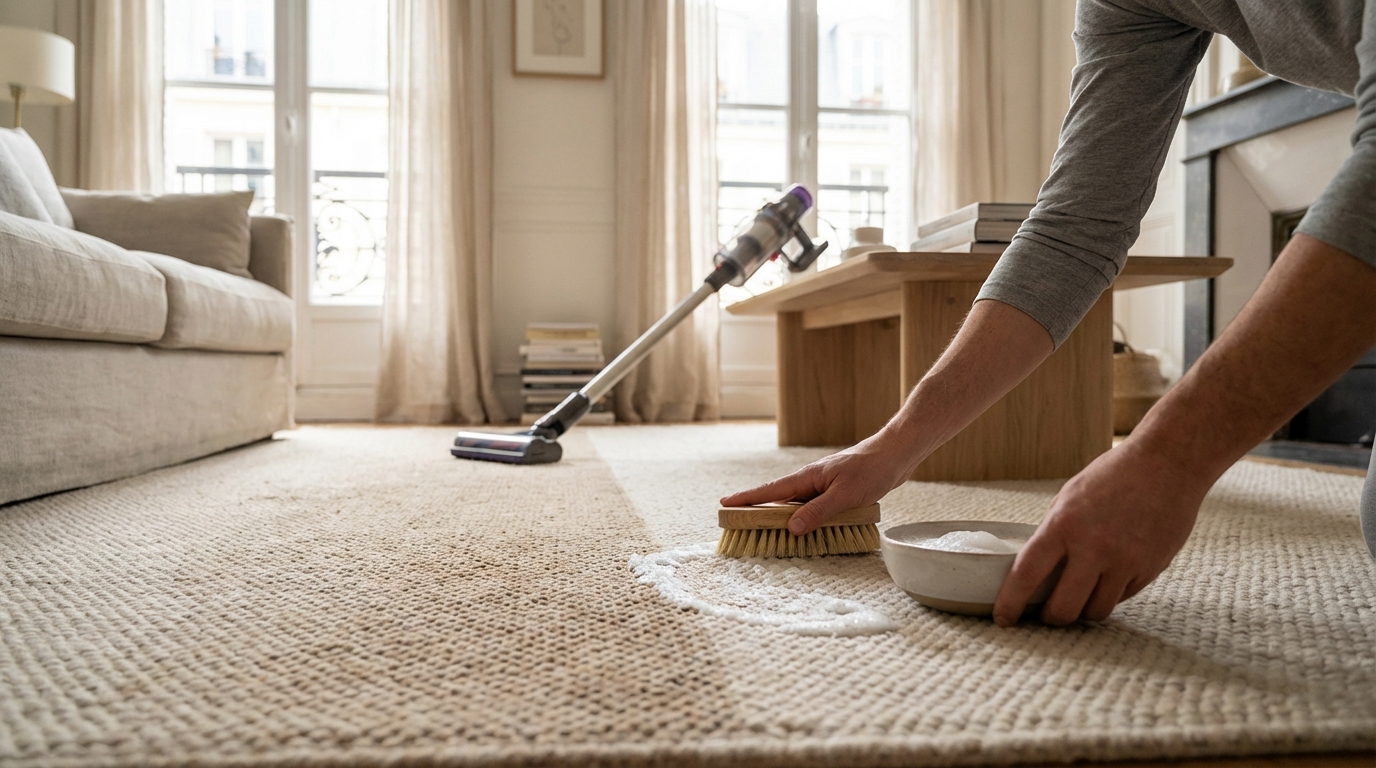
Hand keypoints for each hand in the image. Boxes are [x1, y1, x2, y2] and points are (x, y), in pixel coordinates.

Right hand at [720, 430, 919, 534]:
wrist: (896, 455)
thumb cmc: (872, 470)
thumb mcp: (844, 495)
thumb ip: (818, 512)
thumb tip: (791, 528)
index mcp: (807, 478)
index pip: (769, 491)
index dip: (746, 498)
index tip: (724, 505)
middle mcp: (811, 481)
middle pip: (777, 499)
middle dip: (756, 510)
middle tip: (736, 524)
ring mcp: (822, 486)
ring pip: (795, 505)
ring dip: (780, 517)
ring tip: (762, 530)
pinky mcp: (835, 492)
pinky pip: (811, 507)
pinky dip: (802, 518)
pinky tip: (803, 527)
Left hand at [993, 439, 1208, 625]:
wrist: (1167, 464)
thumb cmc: (1113, 475)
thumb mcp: (1069, 498)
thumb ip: (1054, 534)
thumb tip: (1039, 569)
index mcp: (1063, 526)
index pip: (1026, 575)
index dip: (1010, 603)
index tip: (1003, 618)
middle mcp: (1093, 548)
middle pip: (1063, 609)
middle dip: (1051, 618)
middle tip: (1047, 615)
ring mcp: (1124, 562)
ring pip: (1096, 611)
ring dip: (1083, 610)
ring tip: (1079, 599)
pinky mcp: (1150, 569)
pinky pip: (1123, 597)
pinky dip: (1111, 594)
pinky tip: (1108, 578)